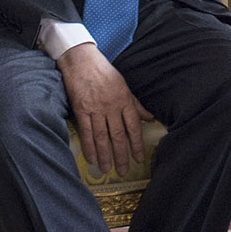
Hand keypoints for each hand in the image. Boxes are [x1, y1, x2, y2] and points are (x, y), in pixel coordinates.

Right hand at [56, 43, 153, 174]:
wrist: (83, 61)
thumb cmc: (105, 72)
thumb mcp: (125, 85)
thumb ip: (135, 104)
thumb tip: (149, 117)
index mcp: (125, 100)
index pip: (133, 126)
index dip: (136, 144)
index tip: (138, 158)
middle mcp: (112, 106)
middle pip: (118, 135)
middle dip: (121, 154)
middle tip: (123, 170)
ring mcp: (96, 108)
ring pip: (102, 136)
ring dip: (105, 154)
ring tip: (107, 169)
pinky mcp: (81, 109)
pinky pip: (86, 132)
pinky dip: (89, 147)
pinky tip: (91, 158)